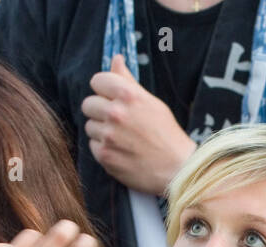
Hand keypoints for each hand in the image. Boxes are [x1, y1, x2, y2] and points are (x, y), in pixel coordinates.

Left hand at [82, 55, 196, 193]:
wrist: (177, 170)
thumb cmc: (167, 134)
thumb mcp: (151, 102)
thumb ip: (128, 81)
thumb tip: (115, 58)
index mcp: (128, 95)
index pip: (97, 81)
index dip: (105, 90)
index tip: (113, 99)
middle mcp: (115, 113)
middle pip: (88, 104)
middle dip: (100, 111)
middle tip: (118, 122)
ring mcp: (108, 136)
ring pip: (90, 126)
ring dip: (101, 132)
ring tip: (122, 139)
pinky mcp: (105, 156)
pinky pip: (93, 146)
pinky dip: (104, 149)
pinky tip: (121, 152)